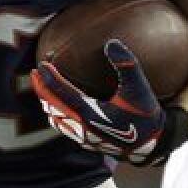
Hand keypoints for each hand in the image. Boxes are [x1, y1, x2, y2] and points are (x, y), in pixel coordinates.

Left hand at [31, 39, 167, 164]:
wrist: (152, 145)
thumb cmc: (145, 115)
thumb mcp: (139, 88)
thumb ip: (127, 65)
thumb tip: (112, 43)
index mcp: (90, 114)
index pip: (61, 94)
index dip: (49, 79)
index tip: (42, 65)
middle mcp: (82, 127)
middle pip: (52, 106)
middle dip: (42, 89)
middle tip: (35, 73)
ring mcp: (83, 137)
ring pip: (56, 119)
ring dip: (47, 103)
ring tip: (44, 88)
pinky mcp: (88, 142)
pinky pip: (64, 128)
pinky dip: (56, 115)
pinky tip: (59, 108)